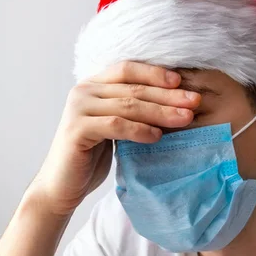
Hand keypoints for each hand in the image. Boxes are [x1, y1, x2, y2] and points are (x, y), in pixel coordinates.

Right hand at [29, 61, 200, 215]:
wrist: (61, 186)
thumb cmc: (91, 157)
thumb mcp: (114, 127)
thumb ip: (131, 111)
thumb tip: (174, 102)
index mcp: (92, 85)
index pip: (127, 69)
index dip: (156, 73)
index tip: (183, 82)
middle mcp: (83, 91)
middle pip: (132, 87)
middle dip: (167, 94)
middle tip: (194, 101)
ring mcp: (78, 109)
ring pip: (128, 105)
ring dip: (160, 111)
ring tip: (185, 119)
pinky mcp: (77, 129)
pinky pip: (116, 125)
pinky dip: (140, 130)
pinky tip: (158, 136)